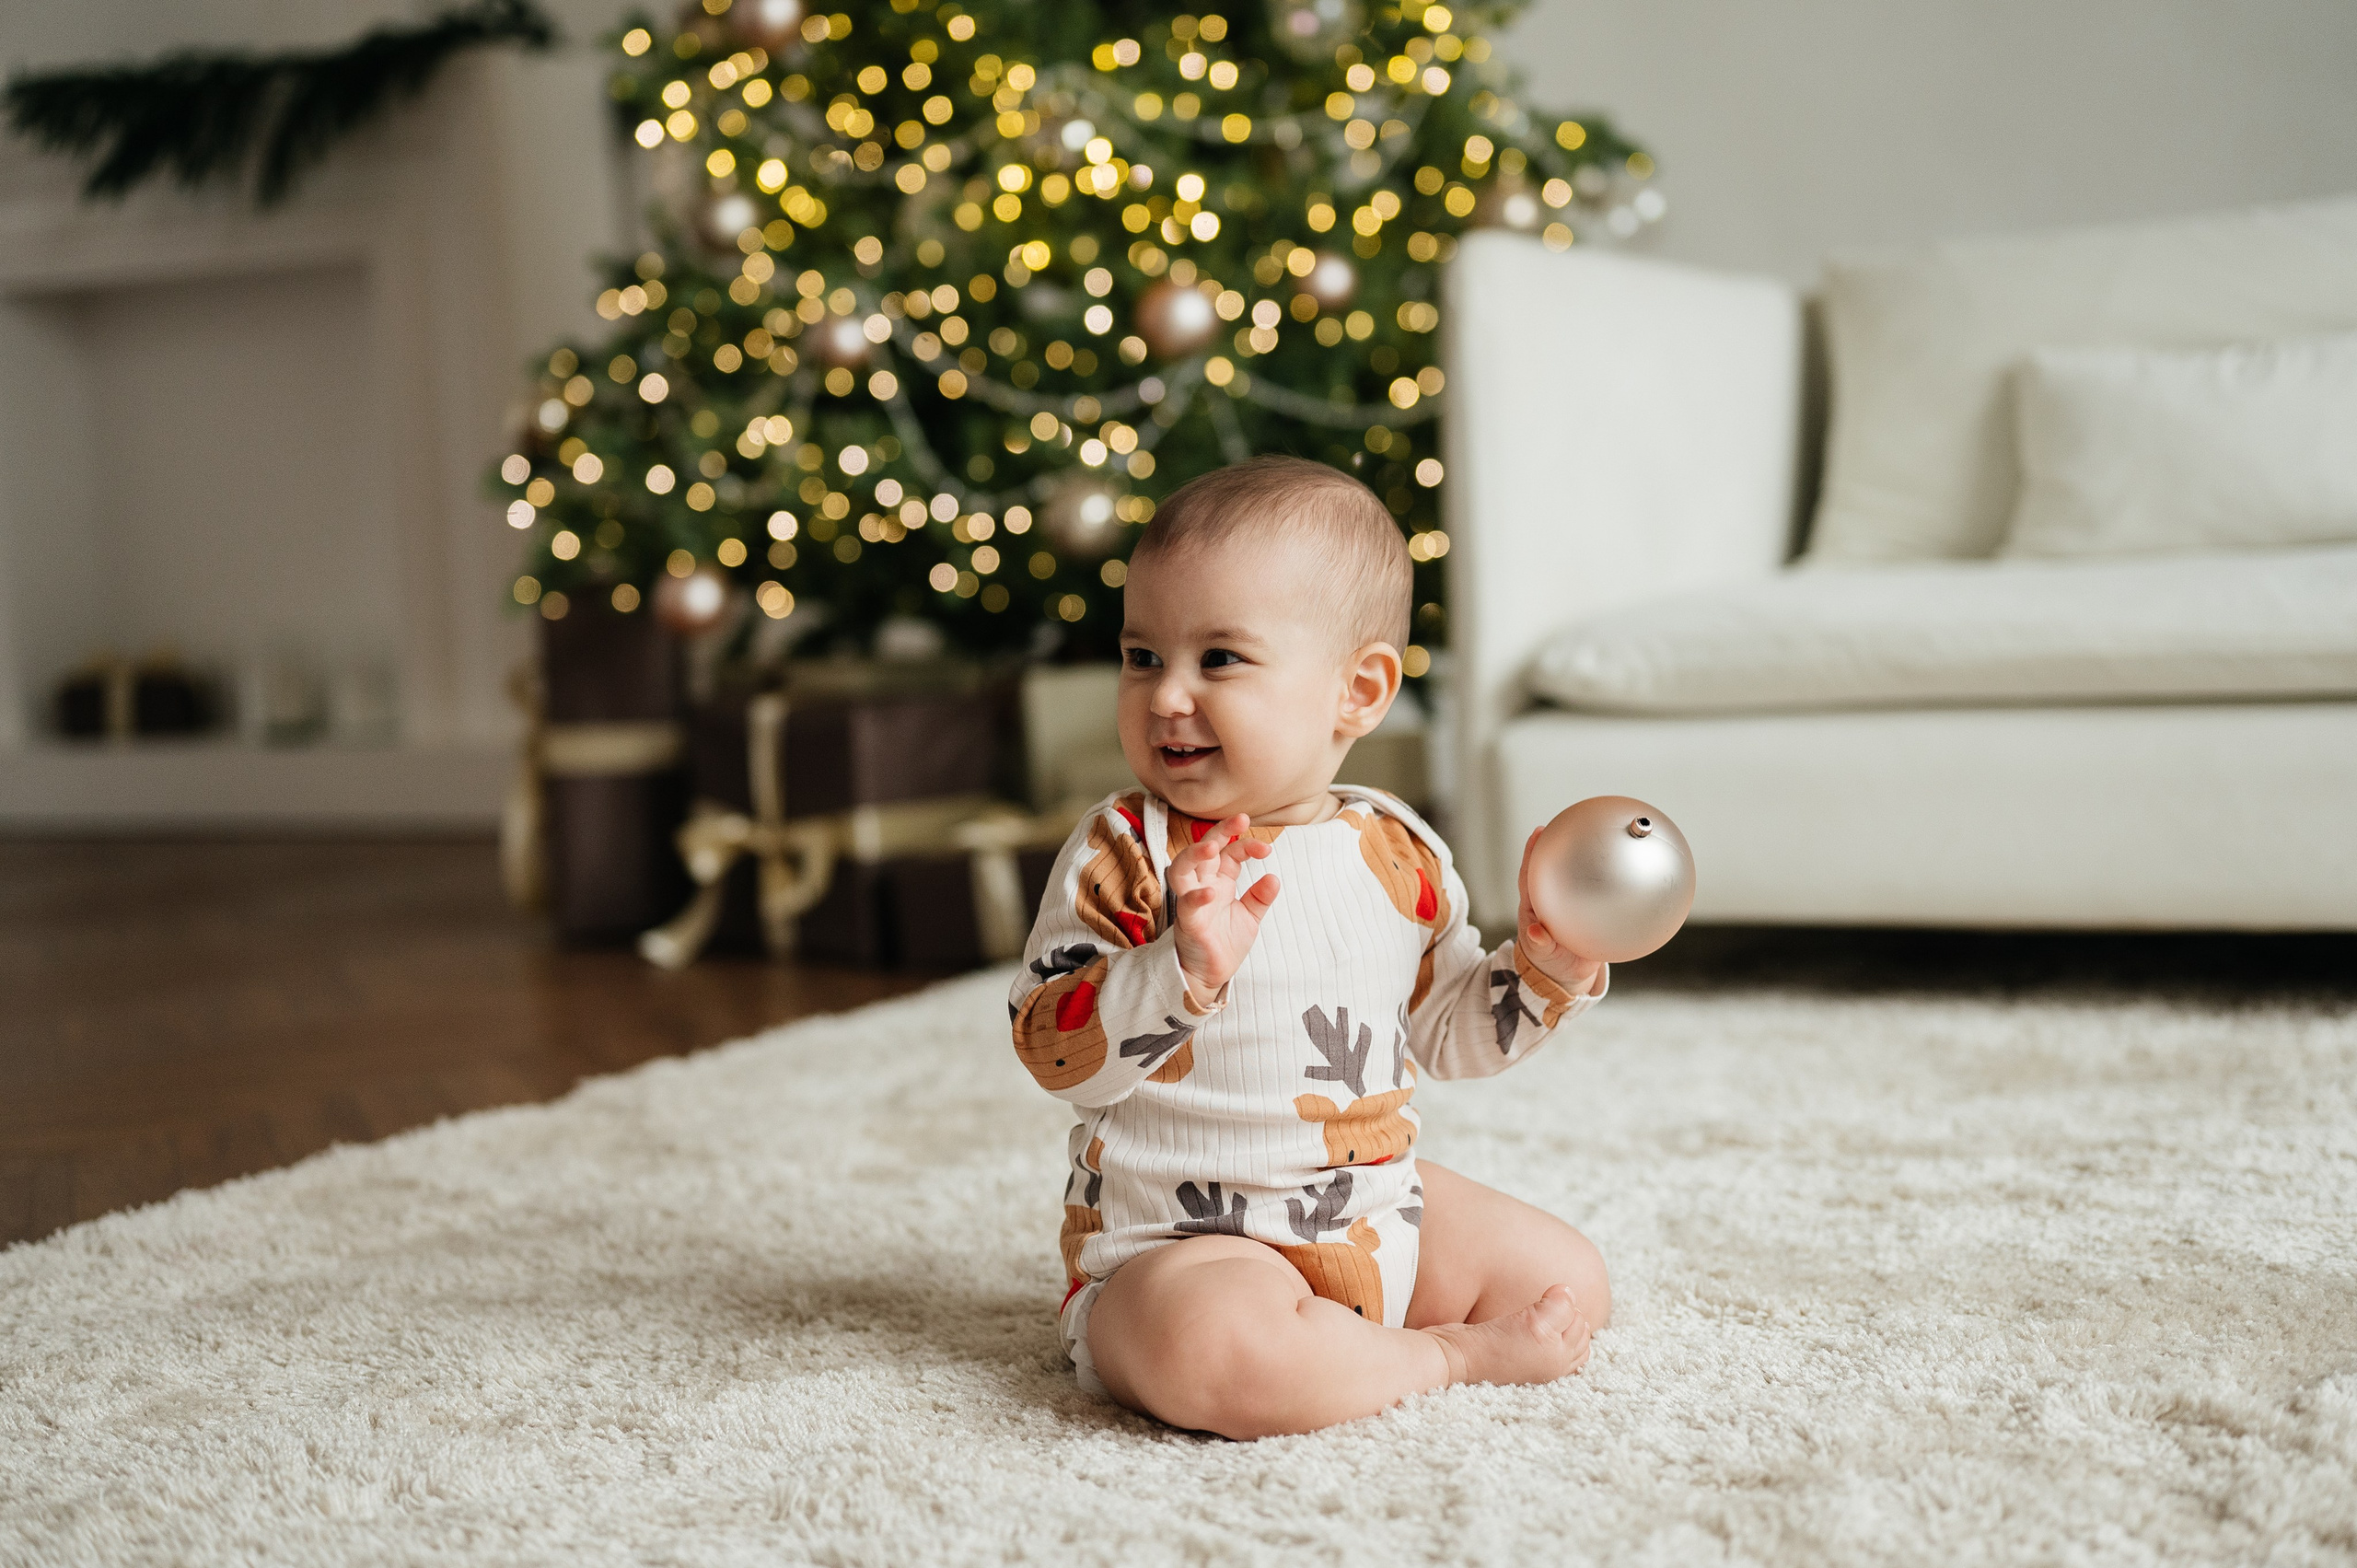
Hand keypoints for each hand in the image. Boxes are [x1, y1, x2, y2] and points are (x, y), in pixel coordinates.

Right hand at [1170, 814, 1277, 1006]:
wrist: (1211, 974)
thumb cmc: (1225, 942)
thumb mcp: (1250, 917)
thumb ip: (1260, 897)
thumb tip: (1274, 877)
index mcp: (1219, 880)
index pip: (1230, 852)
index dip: (1246, 845)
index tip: (1267, 849)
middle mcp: (1203, 885)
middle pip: (1204, 849)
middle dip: (1220, 832)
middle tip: (1240, 820)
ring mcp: (1192, 901)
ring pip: (1183, 868)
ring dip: (1195, 854)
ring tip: (1212, 847)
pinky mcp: (1188, 922)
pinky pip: (1187, 905)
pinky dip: (1196, 897)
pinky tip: (1211, 892)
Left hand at [1516, 828, 1605, 996]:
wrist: (1566, 978)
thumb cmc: (1549, 962)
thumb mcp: (1543, 954)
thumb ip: (1540, 943)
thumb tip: (1535, 933)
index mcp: (1536, 903)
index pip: (1532, 871)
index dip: (1534, 850)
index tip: (1540, 830)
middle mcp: (1554, 897)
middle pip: (1556, 864)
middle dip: (1561, 843)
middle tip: (1570, 821)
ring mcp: (1573, 902)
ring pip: (1580, 875)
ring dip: (1588, 856)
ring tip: (1602, 835)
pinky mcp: (1591, 912)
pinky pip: (1602, 896)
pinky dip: (1614, 884)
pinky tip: (1631, 874)